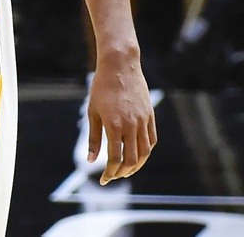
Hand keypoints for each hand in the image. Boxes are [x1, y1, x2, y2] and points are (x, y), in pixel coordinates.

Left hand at [85, 55, 157, 183]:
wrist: (120, 65)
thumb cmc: (101, 87)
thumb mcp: (92, 112)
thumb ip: (94, 138)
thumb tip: (91, 160)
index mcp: (114, 125)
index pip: (115, 159)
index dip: (110, 173)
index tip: (104, 179)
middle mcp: (131, 125)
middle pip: (131, 160)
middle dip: (122, 172)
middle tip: (114, 176)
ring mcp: (143, 120)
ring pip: (145, 152)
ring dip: (136, 165)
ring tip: (126, 169)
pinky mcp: (150, 115)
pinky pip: (152, 139)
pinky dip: (146, 151)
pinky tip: (138, 154)